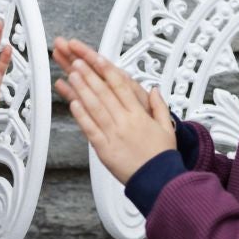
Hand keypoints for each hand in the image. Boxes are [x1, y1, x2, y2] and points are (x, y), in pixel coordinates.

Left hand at [54, 41, 174, 183]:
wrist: (158, 180)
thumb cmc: (161, 156)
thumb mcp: (166, 127)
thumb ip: (159, 106)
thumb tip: (154, 91)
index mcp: (139, 115)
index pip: (121, 87)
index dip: (108, 71)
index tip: (98, 59)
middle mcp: (124, 122)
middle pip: (104, 93)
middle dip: (90, 75)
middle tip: (78, 62)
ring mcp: (113, 134)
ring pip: (95, 107)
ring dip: (82, 90)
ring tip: (72, 76)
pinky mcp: (104, 148)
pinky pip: (90, 129)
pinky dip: (81, 115)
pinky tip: (73, 104)